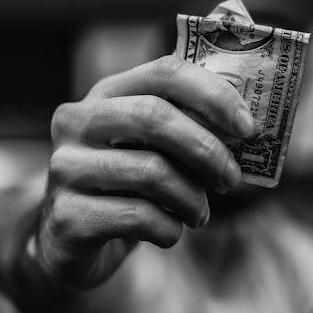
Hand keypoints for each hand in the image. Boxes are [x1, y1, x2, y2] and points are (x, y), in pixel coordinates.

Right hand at [32, 55, 254, 290]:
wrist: (69, 239)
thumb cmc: (125, 184)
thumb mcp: (149, 148)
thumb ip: (187, 127)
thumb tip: (247, 125)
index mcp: (104, 93)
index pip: (163, 72)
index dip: (213, 95)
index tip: (247, 127)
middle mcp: (76, 122)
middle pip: (154, 117)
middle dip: (206, 150)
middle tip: (230, 178)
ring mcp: (65, 168)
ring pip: (151, 173)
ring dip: (192, 198)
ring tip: (199, 213)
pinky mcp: (68, 216)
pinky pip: (139, 218)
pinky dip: (170, 229)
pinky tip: (171, 231)